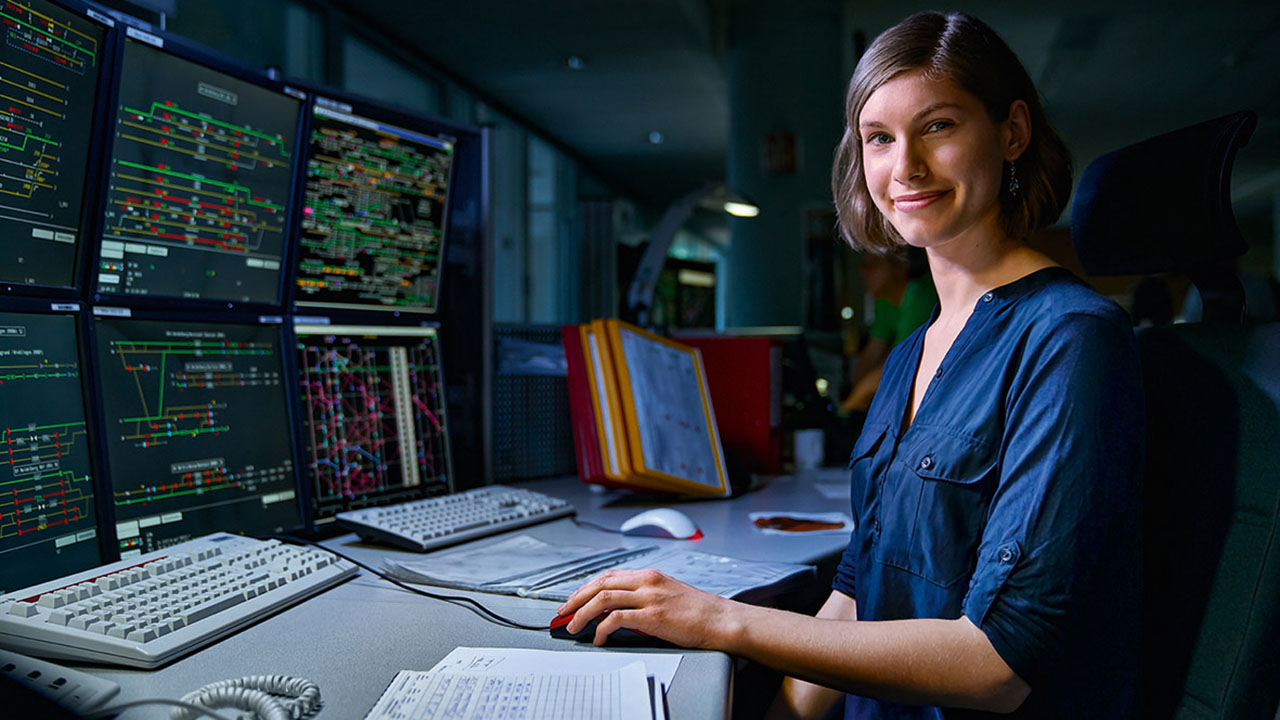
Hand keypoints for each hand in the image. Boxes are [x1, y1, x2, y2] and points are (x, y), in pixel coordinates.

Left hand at [556, 569, 739, 647]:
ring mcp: (649, 597)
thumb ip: (645, 596)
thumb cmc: (698, 611)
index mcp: (650, 575)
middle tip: (564, 612)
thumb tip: (620, 610)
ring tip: (573, 626)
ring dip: (582, 613)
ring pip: (603, 599)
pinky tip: (599, 638)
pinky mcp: (653, 616)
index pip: (608, 576)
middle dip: (576, 598)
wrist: (720, 619)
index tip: (574, 599)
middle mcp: (647, 582)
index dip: (586, 587)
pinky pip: (617, 619)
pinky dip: (602, 629)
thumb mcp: (668, 594)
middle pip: (600, 584)